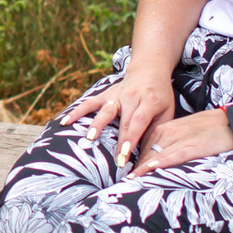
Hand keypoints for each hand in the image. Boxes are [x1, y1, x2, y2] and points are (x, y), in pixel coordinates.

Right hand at [62, 68, 180, 169]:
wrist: (149, 71)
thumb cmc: (160, 97)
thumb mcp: (167, 111)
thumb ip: (158, 130)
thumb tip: (150, 155)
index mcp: (149, 101)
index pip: (138, 122)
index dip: (131, 139)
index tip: (125, 156)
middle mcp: (131, 97)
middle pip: (123, 121)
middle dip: (118, 142)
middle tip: (115, 161)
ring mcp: (116, 95)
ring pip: (104, 111)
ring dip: (96, 124)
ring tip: (89, 138)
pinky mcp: (105, 94)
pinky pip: (89, 103)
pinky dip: (77, 112)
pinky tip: (65, 122)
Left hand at [122, 108, 232, 175]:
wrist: (230, 123)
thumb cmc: (206, 130)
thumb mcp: (181, 134)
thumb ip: (166, 145)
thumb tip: (152, 161)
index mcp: (162, 129)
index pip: (141, 147)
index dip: (132, 162)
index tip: (122, 176)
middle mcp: (166, 133)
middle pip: (144, 153)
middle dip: (132, 168)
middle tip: (120, 184)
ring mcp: (178, 140)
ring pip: (153, 155)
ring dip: (140, 169)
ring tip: (127, 183)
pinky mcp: (191, 147)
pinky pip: (171, 156)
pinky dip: (158, 164)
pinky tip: (147, 171)